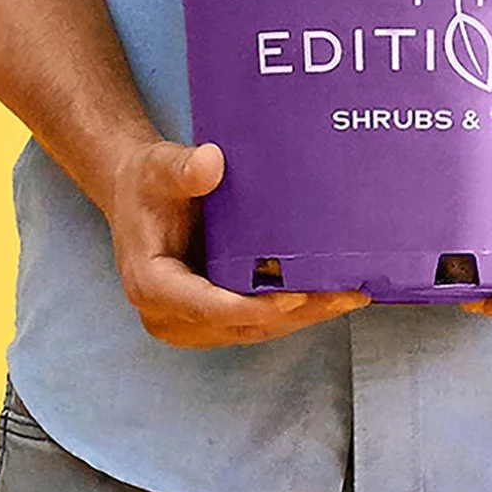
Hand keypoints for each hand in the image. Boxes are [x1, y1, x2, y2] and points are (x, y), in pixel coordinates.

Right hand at [109, 139, 368, 348]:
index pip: (205, 306)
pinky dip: (294, 310)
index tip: (295, 298)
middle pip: (240, 325)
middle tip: (346, 295)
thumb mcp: (160, 167)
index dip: (251, 307)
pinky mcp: (214, 317)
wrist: (140, 195)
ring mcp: (193, 321)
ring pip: (255, 329)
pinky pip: (257, 321)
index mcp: (151, 284)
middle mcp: (170, 314)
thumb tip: (210, 162)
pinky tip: (332, 294)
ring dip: (303, 316)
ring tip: (351, 295)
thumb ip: (183, 168)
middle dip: (296, 314)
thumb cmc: (148, 182)